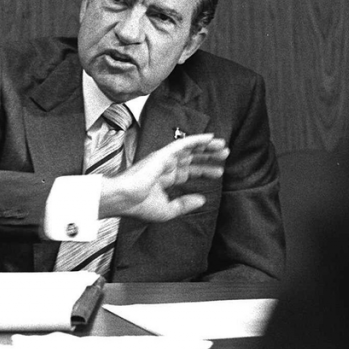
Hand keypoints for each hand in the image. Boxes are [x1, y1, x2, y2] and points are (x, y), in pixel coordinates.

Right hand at [100, 133, 228, 221]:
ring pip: (189, 149)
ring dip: (206, 146)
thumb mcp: (167, 210)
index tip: (219, 172)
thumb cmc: (138, 206)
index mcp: (163, 180)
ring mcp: (163, 159)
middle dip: (207, 157)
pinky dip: (196, 140)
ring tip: (223, 146)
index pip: (187, 172)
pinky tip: (210, 138)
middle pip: (191, 159)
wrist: (123, 199)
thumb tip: (202, 199)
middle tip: (225, 155)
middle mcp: (164, 167)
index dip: (203, 171)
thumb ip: (184, 204)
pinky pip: (182, 143)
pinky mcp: (162, 154)